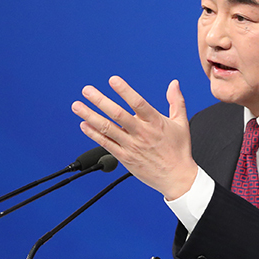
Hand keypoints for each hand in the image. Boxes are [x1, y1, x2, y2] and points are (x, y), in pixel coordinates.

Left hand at [71, 77, 197, 199]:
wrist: (177, 177)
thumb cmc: (179, 150)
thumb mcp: (181, 123)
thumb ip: (176, 101)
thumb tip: (174, 83)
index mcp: (155, 122)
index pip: (138, 103)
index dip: (125, 91)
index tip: (113, 80)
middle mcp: (141, 133)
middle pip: (118, 115)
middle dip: (100, 101)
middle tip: (87, 90)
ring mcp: (132, 146)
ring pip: (107, 129)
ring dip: (90, 116)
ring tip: (77, 106)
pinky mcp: (125, 157)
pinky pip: (106, 144)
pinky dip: (93, 134)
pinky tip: (84, 125)